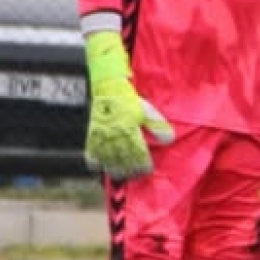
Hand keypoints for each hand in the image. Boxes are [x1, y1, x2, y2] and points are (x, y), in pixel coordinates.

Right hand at [83, 31, 173, 178]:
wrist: (107, 86)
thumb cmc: (130, 99)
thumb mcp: (147, 110)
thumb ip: (157, 126)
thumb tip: (170, 140)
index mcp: (130, 128)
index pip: (138, 153)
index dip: (143, 164)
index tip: (147, 170)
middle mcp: (115, 133)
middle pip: (123, 159)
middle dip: (130, 169)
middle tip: (136, 174)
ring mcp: (102, 135)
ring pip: (107, 159)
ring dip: (114, 169)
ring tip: (120, 174)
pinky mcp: (92, 133)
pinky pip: (90, 152)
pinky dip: (94, 162)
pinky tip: (100, 167)